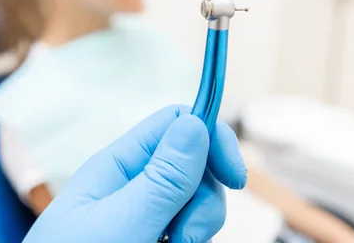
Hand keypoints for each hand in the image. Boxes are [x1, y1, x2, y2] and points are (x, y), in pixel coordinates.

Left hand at [23, 105, 246, 242]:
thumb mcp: (120, 226)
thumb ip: (161, 179)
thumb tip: (196, 124)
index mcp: (118, 165)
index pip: (174, 123)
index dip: (211, 138)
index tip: (234, 178)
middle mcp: (134, 185)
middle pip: (195, 167)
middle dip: (204, 201)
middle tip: (185, 237)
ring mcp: (145, 215)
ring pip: (197, 204)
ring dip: (198, 229)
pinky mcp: (154, 237)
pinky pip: (189, 230)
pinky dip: (190, 241)